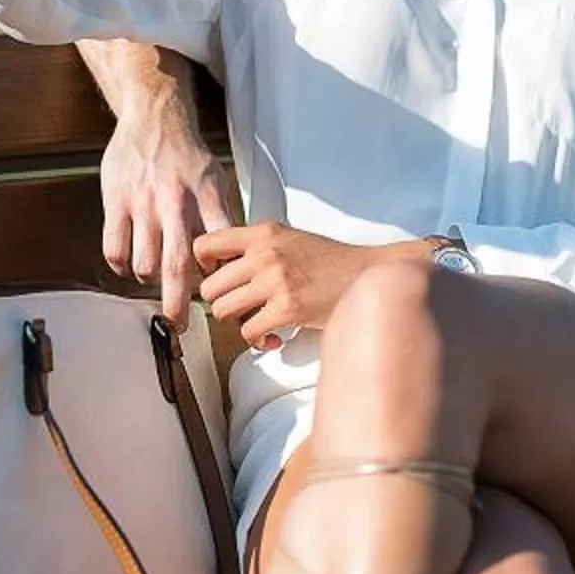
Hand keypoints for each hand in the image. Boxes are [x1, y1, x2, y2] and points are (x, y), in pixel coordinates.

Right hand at [101, 77, 238, 328]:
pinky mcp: (116, 201)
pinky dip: (122, 267)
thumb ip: (220, 220)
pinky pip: (115, 248)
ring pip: (143, 263)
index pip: (217, 249)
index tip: (222, 304)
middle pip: (176, 267)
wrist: (155, 116)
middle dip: (178, 304)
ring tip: (154, 280)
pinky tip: (129, 266)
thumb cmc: (187, 155)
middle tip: (179, 325)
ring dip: (150, 281)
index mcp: (206, 198)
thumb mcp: (216, 182)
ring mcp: (142, 203)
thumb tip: (235, 259)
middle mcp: (175, 203)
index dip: (220, 281)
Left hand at [193, 225, 411, 350]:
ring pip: (223, 311)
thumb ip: (257, 247)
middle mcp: (265, 253)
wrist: (369, 275)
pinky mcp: (287, 308)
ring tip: (257, 323)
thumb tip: (222, 268)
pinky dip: (257, 341)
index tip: (220, 278)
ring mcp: (275, 281)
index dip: (205, 267)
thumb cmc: (331, 262)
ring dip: (238, 324)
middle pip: (209, 287)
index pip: (205, 244)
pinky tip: (274, 337)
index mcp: (263, 233)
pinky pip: (248, 332)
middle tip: (241, 309)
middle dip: (222, 303)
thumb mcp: (290, 239)